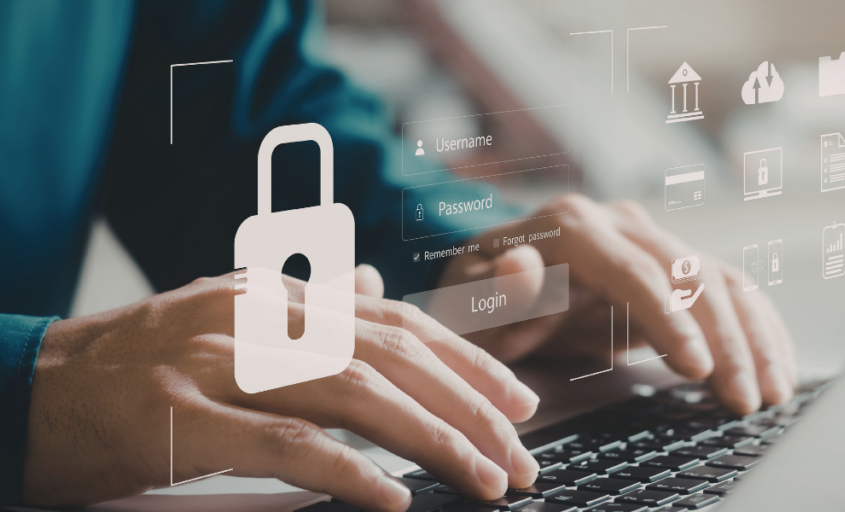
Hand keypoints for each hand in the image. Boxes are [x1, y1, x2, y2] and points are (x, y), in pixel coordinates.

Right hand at [23, 265, 539, 509]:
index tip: (519, 401)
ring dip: (433, 439)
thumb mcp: (229, 319)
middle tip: (521, 453)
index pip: (398, 320)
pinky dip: (349, 471)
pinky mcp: (184, 417)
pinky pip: (284, 444)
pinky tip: (397, 497)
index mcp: (278, 296)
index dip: (467, 361)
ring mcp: (221, 362)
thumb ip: (307, 305)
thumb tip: (373, 284)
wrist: (34, 387)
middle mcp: (260, 316)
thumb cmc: (139, 363)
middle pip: (393, 356)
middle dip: (470, 407)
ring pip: (355, 394)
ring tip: (487, 478)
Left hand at [439, 195, 796, 413]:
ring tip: (771, 393)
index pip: (633, 271)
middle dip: (724, 340)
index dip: (670, 319)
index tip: (695, 368)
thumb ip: (494, 289)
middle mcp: (619, 223)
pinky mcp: (671, 267)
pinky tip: (777, 365)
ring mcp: (650, 240)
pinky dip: (756, 327)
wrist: (491, 285)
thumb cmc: (478, 299)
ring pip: (719, 280)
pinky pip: (726, 290)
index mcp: (571, 226)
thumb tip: (522, 264)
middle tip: (745, 399)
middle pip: (689, 275)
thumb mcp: (468, 300)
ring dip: (752, 337)